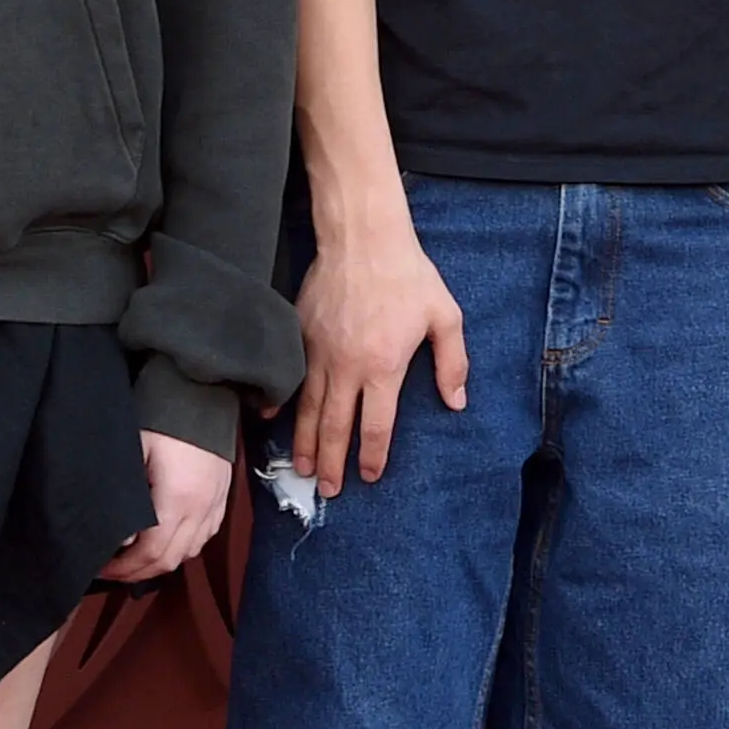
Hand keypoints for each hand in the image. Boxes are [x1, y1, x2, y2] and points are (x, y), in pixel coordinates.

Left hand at [99, 431, 235, 585]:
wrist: (205, 395)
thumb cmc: (165, 419)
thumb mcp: (135, 451)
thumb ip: (126, 498)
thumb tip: (121, 539)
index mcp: (177, 499)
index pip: (151, 552)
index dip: (125, 568)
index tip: (102, 567)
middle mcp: (200, 509)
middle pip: (169, 560)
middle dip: (138, 572)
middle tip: (113, 571)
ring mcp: (214, 506)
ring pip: (188, 553)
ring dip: (160, 563)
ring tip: (135, 560)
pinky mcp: (222, 499)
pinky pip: (204, 538)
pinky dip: (183, 549)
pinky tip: (166, 544)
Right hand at [295, 212, 469, 488]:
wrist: (362, 238)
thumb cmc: (408, 275)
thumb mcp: (445, 316)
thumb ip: (452, 363)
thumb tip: (456, 402)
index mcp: (384, 367)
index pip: (375, 425)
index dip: (372, 455)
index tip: (370, 476)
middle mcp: (347, 367)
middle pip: (335, 426)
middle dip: (331, 462)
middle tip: (328, 490)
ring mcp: (318, 352)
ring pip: (307, 408)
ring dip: (303, 442)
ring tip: (301, 468)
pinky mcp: (300, 334)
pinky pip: (290, 376)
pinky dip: (280, 401)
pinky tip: (272, 419)